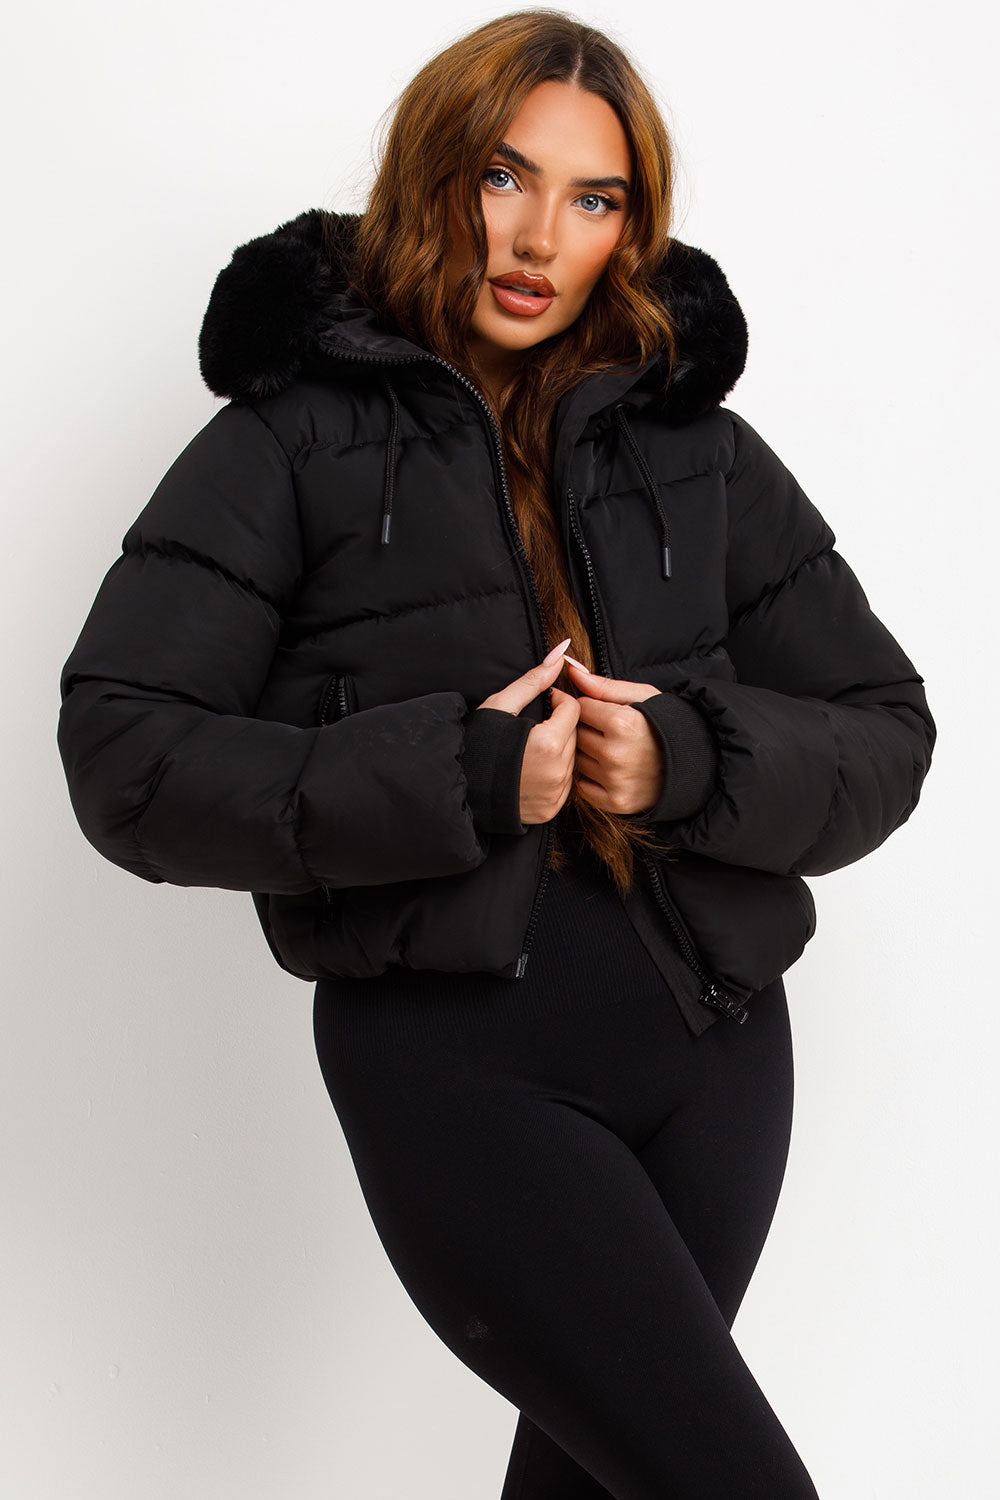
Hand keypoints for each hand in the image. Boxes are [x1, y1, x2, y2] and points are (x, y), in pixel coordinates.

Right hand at [478, 646, 581, 824]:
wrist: (460, 791)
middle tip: (534, 725)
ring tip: (531, 747)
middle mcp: (558, 771)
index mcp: (548, 743)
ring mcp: (556, 793)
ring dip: (558, 748)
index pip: (573, 708)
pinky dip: (554, 772)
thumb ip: (533, 681)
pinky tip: (532, 768)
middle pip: (575, 733)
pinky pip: (565, 782)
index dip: (558, 700)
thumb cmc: (477, 744)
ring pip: (572, 758)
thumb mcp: (500, 706)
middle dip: (559, 724)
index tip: (543, 702)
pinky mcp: (552, 808)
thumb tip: (560, 654)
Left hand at [562, 657, 663, 815]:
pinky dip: (592, 779)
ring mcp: (616, 781)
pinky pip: (583, 786)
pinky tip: (610, 770)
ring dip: (587, 754)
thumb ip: (604, 686)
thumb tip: (572, 671)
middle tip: (607, 731)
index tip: (603, 711)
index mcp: (623, 723)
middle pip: (576, 734)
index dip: (589, 706)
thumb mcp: (641, 696)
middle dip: (587, 730)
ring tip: (611, 749)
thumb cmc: (664, 724)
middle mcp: (616, 754)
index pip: (580, 707)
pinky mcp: (616, 801)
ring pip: (577, 760)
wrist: (693, 763)